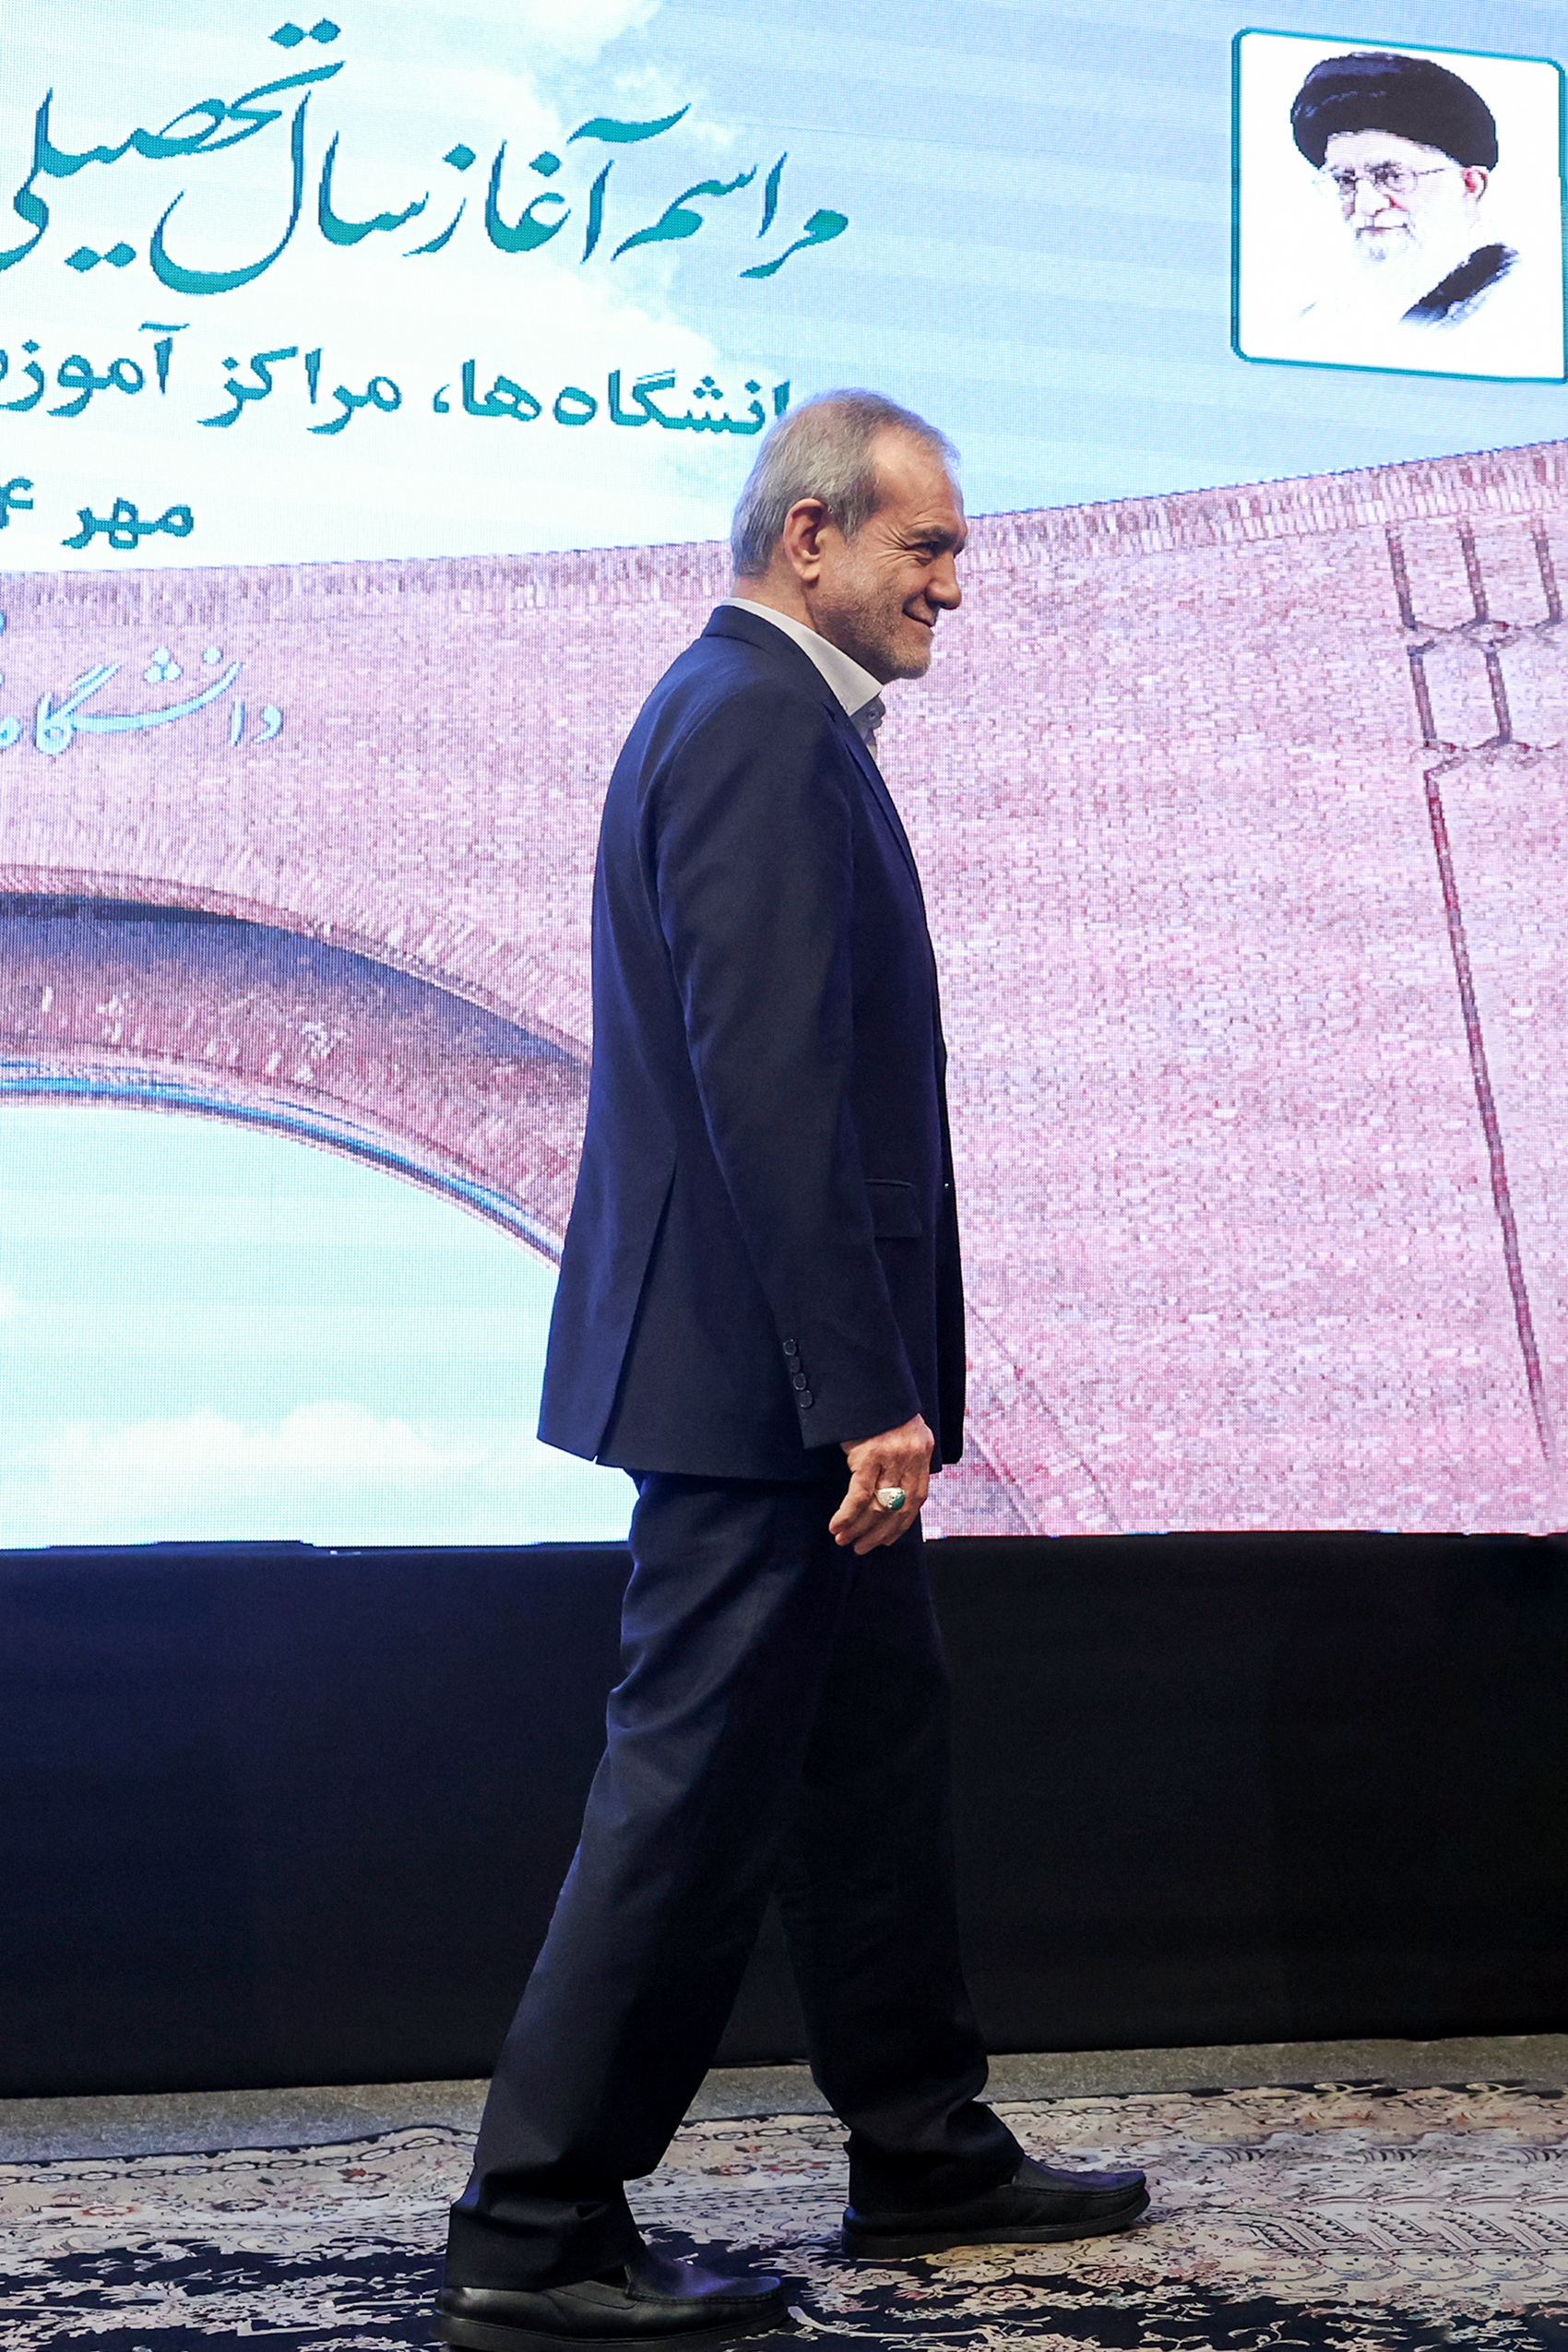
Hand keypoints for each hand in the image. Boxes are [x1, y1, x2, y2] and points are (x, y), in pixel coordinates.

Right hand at [831, 1414, 933, 1552]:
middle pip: (898, 1507)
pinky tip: (836, 1526)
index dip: (901, 1524)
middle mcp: (912, 1455)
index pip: (917, 1498)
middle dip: (879, 1532)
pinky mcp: (869, 1455)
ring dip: (859, 1527)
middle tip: (862, 1548)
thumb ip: (900, 1458)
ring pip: (877, 1505)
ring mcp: (892, 1456)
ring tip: (844, 1540)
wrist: (865, 1379)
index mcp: (922, 1450)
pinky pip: (859, 1494)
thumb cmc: (875, 1407)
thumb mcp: (898, 1430)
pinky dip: (847, 1514)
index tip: (886, 1539)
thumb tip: (889, 1492)